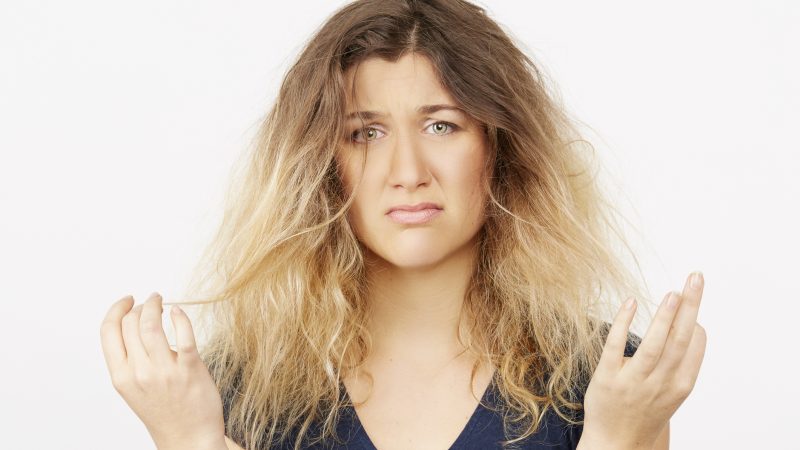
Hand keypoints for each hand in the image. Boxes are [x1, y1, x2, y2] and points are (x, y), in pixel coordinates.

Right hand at [100, 293, 225, 449]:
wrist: (188, 438)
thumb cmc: (163, 410)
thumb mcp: (133, 389)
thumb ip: (129, 360)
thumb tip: (132, 323)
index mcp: (121, 376)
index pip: (108, 332)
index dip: (116, 309)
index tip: (127, 299)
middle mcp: (139, 373)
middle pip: (130, 323)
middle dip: (139, 306)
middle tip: (150, 302)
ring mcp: (164, 371)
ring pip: (152, 324)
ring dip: (155, 305)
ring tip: (160, 301)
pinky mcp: (190, 369)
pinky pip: (183, 335)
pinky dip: (180, 317)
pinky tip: (178, 312)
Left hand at [580, 272, 706, 449]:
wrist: (617, 443)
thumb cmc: (646, 411)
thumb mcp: (673, 392)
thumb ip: (683, 362)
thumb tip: (694, 326)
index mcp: (679, 386)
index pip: (693, 348)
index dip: (695, 319)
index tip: (694, 295)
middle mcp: (660, 383)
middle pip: (679, 340)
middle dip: (690, 307)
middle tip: (695, 278)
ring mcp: (634, 381)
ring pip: (653, 344)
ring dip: (665, 316)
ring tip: (672, 292)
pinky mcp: (607, 378)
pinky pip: (616, 347)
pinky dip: (624, 324)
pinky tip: (630, 303)